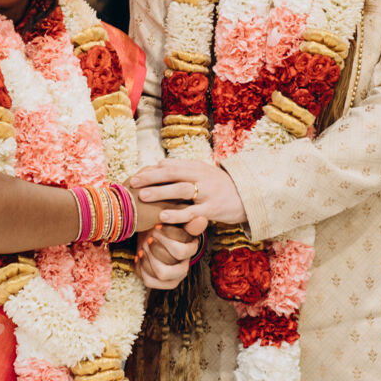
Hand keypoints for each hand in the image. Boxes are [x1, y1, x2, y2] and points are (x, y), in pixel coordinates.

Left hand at [129, 160, 245, 228]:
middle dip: (151, 177)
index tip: (135, 174)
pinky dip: (176, 214)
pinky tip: (162, 216)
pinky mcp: (212, 209)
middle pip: (173, 173)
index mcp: (197, 167)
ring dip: (160, 192)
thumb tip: (160, 163)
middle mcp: (202, 176)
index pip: (171, 165)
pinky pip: (191, 212)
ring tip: (143, 196)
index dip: (152, 170)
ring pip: (180, 190)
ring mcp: (207, 192)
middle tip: (133, 182)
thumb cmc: (221, 186)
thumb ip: (184, 168)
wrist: (248, 197)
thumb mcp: (204, 172)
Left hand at [134, 221, 203, 290]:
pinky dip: (140, 268)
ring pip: (161, 274)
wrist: (150, 236)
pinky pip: (149, 281)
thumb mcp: (174, 221)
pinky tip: (140, 257)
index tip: (156, 226)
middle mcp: (185, 266)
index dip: (166, 238)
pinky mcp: (161, 283)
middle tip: (148, 238)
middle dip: (155, 250)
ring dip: (148, 259)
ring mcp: (174, 277)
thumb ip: (188, 222)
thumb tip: (201, 220)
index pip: (179, 251)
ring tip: (142, 248)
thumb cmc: (162, 227)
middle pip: (171, 263)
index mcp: (191, 250)